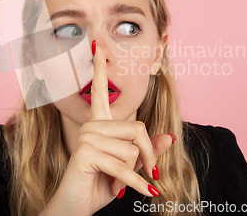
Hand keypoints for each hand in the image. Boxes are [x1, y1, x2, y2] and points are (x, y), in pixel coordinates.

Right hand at [39, 41, 173, 215]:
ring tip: (119, 184)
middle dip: (149, 156)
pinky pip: (124, 167)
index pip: (99, 91)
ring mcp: (87, 139)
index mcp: (99, 124)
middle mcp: (91, 126)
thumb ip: (148, 150)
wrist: (76, 208)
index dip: (98, 69)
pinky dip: (138, 185)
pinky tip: (146, 193)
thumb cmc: (101, 185)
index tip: (95, 47)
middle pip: (137, 129)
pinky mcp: (86, 154)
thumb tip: (170, 136)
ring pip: (131, 150)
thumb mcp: (129, 167)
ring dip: (134, 174)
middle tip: (151, 175)